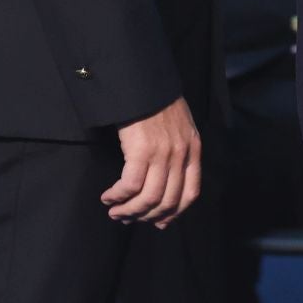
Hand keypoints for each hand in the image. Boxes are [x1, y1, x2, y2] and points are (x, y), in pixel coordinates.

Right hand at [103, 96, 200, 228]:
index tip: (159, 223)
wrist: (142, 79)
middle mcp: (181, 154)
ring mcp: (162, 153)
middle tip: (128, 219)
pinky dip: (118, 196)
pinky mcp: (141, 149)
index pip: (191, 193)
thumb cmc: (155, 98)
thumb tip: (166, 178)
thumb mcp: (179, 123)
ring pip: (149, 198)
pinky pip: (130, 185)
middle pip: (168, 201)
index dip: (175, 214)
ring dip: (130, 211)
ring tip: (115, 212)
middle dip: (147, 216)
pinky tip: (108, 196)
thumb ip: (178, 148)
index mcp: (193, 148)